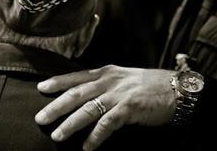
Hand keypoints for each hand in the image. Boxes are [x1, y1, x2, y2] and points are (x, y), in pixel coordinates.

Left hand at [35, 65, 175, 150]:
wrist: (176, 88)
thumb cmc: (147, 85)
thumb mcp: (122, 78)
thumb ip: (104, 84)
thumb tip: (84, 95)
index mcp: (105, 73)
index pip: (76, 77)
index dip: (58, 82)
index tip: (41, 88)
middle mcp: (109, 81)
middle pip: (76, 94)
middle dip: (56, 106)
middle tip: (40, 117)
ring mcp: (119, 94)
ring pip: (88, 109)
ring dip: (71, 124)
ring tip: (58, 135)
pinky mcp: (130, 108)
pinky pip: (108, 124)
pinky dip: (96, 136)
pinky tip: (87, 147)